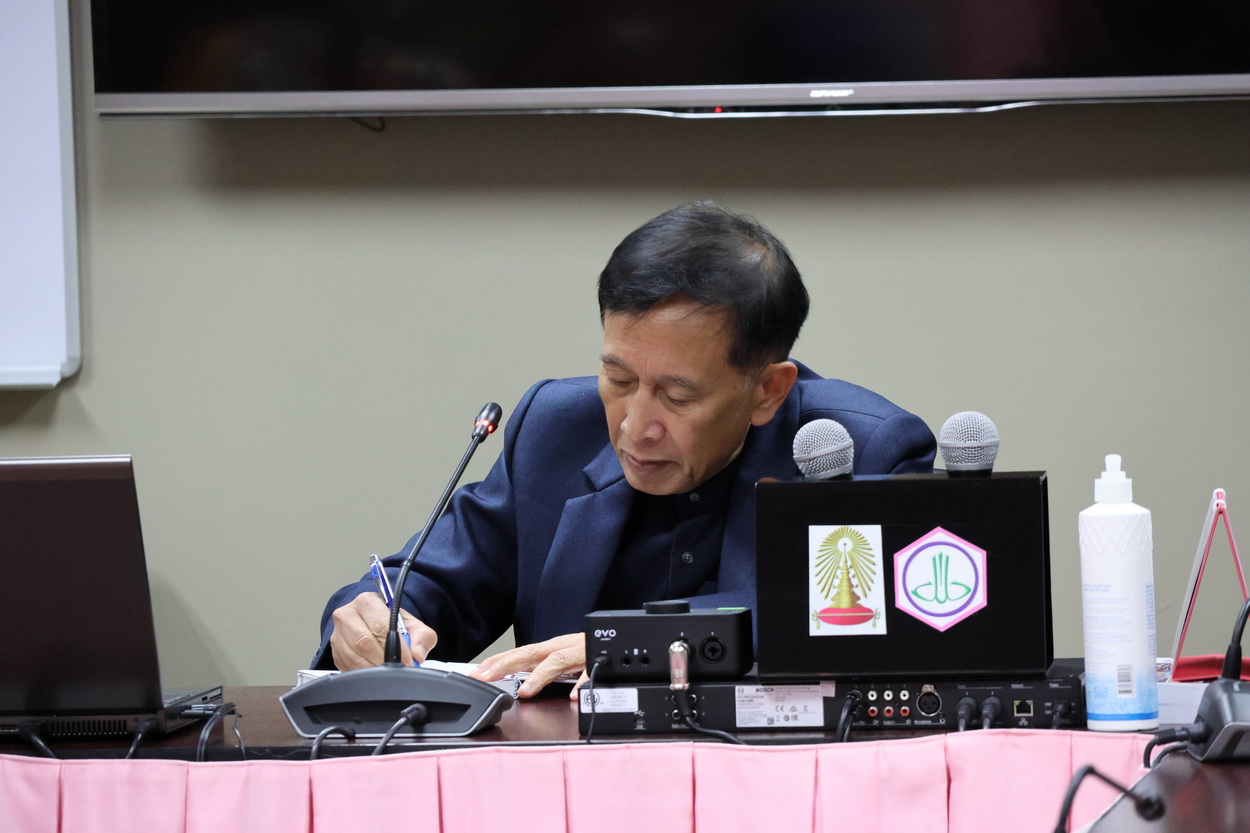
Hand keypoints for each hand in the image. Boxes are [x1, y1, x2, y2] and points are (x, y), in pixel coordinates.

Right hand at [328, 591, 437, 670]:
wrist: (372, 624)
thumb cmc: (391, 622)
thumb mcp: (412, 624)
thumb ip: (421, 636)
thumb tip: (418, 655)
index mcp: (367, 602)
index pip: (381, 626)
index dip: (396, 647)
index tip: (407, 661)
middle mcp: (348, 615)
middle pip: (365, 643)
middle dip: (385, 661)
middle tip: (399, 670)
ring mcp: (338, 634)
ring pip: (355, 658)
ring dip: (374, 670)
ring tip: (389, 674)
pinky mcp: (335, 652)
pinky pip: (348, 667)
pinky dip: (364, 675)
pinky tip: (376, 675)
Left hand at [470, 633, 586, 698]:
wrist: (617, 638)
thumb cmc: (585, 651)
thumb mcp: (559, 659)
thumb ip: (539, 670)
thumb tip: (515, 685)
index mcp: (549, 648)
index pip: (517, 653)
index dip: (495, 663)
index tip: (475, 674)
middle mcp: (560, 647)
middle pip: (530, 653)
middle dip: (506, 665)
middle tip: (486, 678)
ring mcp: (578, 653)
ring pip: (557, 661)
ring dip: (540, 676)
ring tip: (526, 691)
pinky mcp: (596, 661)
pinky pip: (590, 673)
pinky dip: (582, 684)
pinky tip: (575, 696)